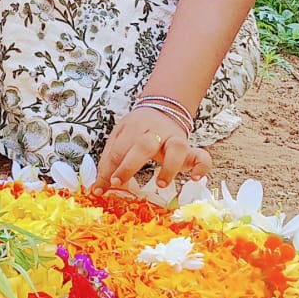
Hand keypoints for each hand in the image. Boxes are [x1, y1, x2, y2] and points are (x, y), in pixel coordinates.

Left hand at [93, 107, 211, 193]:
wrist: (164, 107)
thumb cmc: (138, 130)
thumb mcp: (119, 138)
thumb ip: (109, 162)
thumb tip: (97, 190)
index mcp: (134, 127)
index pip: (120, 148)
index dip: (111, 166)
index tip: (105, 185)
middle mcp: (156, 132)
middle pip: (144, 144)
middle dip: (130, 164)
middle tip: (120, 182)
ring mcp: (176, 139)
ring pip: (176, 148)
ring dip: (169, 167)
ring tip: (162, 184)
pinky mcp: (190, 149)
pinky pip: (202, 156)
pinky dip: (201, 167)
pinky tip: (194, 178)